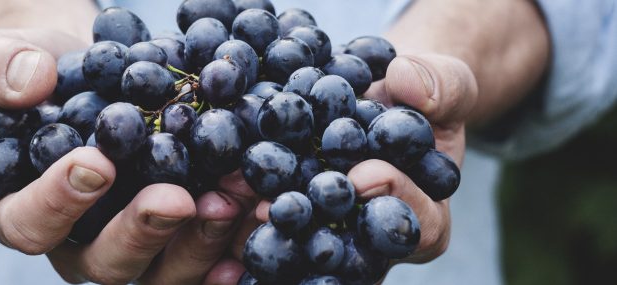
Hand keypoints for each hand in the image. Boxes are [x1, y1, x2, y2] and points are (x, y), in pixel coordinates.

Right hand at [0, 29, 252, 284]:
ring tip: (232, 199)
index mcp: (26, 209)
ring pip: (162, 273)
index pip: (29, 223)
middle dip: (143, 233)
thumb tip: (29, 83)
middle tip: (177, 199)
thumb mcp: (5, 56)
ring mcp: (135, 248)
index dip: (58, 202)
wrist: (98, 77)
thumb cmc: (45, 74)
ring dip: (200, 241)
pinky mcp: (179, 240)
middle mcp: (80, 242)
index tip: (97, 163)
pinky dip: (233, 244)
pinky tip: (258, 220)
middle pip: (105, 263)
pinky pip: (206, 260)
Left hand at [241, 52, 477, 271]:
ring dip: (272, 229)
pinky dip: (248, 211)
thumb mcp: (445, 83)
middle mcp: (375, 239)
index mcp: (425, 218)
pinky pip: (274, 222)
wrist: (381, 97)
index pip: (418, 224)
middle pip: (353, 250)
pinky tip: (220, 200)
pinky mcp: (295, 217)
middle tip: (280, 209)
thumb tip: (406, 81)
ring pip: (306, 244)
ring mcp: (332, 233)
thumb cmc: (422, 97)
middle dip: (317, 228)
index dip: (395, 200)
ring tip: (240, 208)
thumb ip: (441, 85)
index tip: (365, 175)